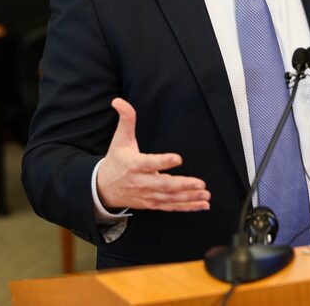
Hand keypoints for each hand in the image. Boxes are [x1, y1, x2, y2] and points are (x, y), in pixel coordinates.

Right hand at [96, 97, 210, 210]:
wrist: (104, 188)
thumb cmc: (116, 160)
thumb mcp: (120, 139)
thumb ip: (126, 120)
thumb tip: (119, 101)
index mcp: (134, 165)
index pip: (149, 163)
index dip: (163, 161)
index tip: (178, 158)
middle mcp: (141, 182)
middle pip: (163, 185)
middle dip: (183, 185)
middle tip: (200, 184)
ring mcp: (147, 195)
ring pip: (170, 198)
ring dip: (189, 198)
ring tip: (206, 196)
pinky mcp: (152, 203)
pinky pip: (171, 206)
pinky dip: (187, 207)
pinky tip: (202, 205)